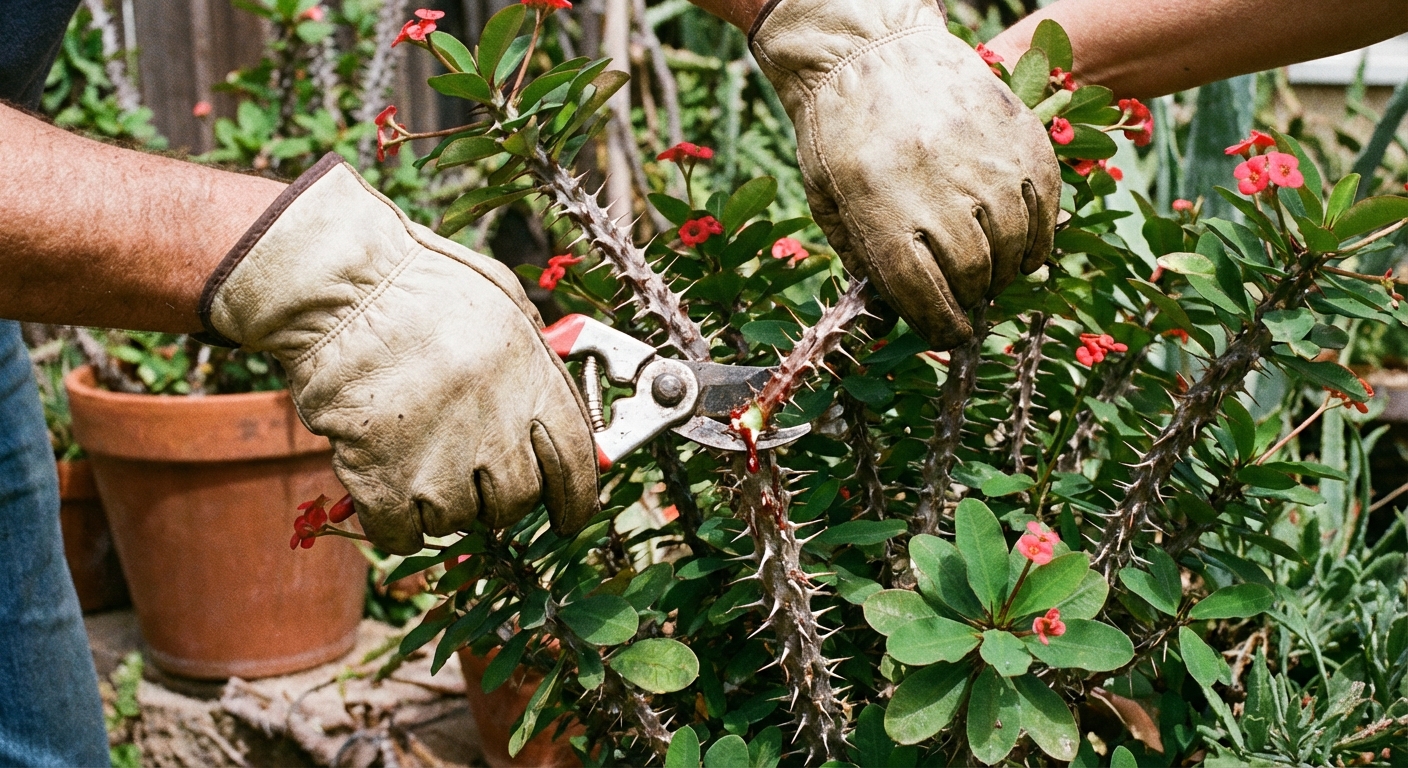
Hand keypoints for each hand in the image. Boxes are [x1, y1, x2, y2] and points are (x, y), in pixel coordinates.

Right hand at [200, 154, 598, 553]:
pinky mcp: (381, 479)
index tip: (568, 517)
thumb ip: (534, 362)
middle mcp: (496, 430)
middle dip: (498, 496)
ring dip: (443, 504)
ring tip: (419, 460)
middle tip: (471, 471)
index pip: (576, 466)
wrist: (340, 287)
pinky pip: (400, 534)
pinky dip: (396, 525)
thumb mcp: (505, 306)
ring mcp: (439, 461)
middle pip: (516, 502)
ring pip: (458, 521)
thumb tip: (551, 407)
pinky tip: (389, 496)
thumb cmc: (421, 282)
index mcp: (534, 383)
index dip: (575, 500)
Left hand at [750, 0, 1059, 349]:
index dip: (939, 325)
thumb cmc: (838, 128)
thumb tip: (898, 312)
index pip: (922, 292)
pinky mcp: (1017, 134)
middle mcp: (935, 184)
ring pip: (1013, 242)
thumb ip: (861, 256)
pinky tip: (1023, 246)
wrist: (868, 47)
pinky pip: (1044, 203)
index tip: (948, 335)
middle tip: (967, 302)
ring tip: (992, 272)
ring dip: (1006, 271)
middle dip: (971, 299)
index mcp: (879, 206)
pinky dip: (1038, 236)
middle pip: (973, 272)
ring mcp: (982, 156)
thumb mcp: (827, 197)